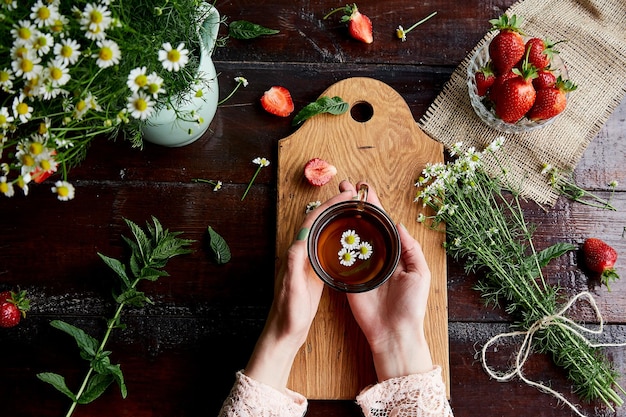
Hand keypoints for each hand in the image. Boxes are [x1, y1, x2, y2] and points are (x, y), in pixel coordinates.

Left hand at [244, 180, 355, 390]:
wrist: (285, 333)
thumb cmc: (288, 315)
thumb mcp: (292, 291)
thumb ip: (293, 267)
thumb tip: (298, 242)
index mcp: (295, 254)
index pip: (312, 222)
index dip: (328, 206)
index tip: (344, 197)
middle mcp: (300, 255)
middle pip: (317, 222)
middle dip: (333, 207)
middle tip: (352, 197)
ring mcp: (307, 263)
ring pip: (322, 233)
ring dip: (335, 219)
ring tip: (353, 210)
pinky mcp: (314, 273)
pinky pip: (326, 248)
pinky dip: (337, 237)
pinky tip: (348, 238)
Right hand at [346, 182, 433, 380]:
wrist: (394, 333)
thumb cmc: (411, 306)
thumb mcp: (419, 274)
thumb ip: (410, 248)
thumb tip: (398, 224)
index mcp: (394, 253)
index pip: (382, 223)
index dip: (374, 205)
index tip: (364, 188)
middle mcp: (376, 257)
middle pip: (363, 225)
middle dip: (354, 206)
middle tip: (343, 187)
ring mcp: (360, 267)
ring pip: (350, 238)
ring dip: (342, 220)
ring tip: (333, 201)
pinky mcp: (347, 280)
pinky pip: (339, 260)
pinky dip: (333, 245)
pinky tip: (326, 229)